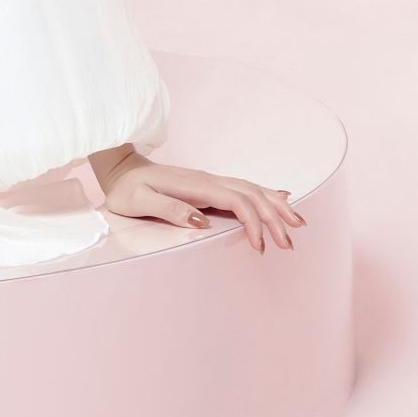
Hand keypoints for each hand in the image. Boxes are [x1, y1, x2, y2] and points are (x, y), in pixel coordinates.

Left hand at [96, 149, 305, 252]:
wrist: (120, 169)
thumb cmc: (127, 189)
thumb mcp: (140, 201)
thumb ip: (169, 209)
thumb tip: (201, 221)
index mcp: (195, 185)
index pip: (236, 200)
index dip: (253, 222)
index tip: (261, 247)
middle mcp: (207, 180)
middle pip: (252, 194)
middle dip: (275, 217)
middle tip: (291, 243)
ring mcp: (209, 180)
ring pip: (252, 189)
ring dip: (276, 205)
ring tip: (297, 223)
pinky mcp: (208, 185)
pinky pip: (243, 188)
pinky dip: (265, 194)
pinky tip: (279, 198)